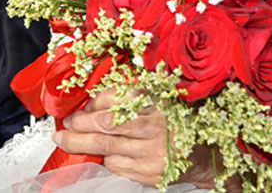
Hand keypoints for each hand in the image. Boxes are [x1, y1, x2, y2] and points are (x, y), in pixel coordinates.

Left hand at [56, 89, 238, 190]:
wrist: (206, 155)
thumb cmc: (179, 122)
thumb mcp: (162, 99)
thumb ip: (131, 97)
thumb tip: (93, 104)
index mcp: (160, 100)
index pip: (117, 98)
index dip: (94, 103)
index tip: (80, 108)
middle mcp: (157, 124)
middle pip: (106, 123)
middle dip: (79, 124)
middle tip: (64, 126)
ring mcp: (153, 151)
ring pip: (105, 146)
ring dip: (80, 143)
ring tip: (66, 139)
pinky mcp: (150, 173)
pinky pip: (116, 165)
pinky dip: (103, 159)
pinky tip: (98, 155)